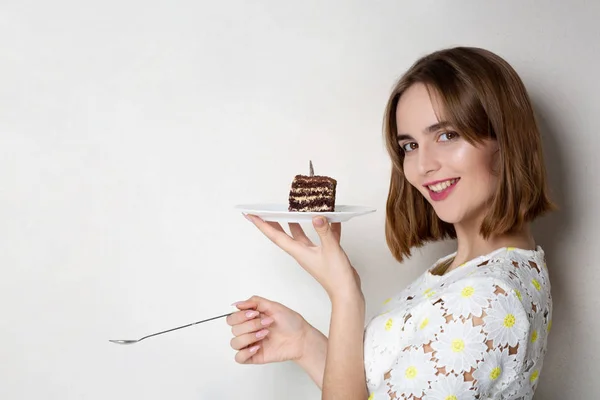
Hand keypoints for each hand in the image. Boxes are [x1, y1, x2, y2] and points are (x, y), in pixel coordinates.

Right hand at [226, 295, 313, 364]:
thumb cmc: (290, 322)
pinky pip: (239, 358)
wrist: (301, 337)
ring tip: (265, 334)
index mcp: (250, 319)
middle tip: (266, 323)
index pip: (232, 318)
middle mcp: (248, 331)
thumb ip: (255, 302)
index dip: (240, 316)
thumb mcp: (273, 306)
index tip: (255, 314)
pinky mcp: (254, 356)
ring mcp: (250, 344)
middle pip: (233, 329)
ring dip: (249, 337)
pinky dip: (245, 352)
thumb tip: (237, 304)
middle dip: (250, 325)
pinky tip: (258, 347)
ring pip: (234, 343)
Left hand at [244, 215, 361, 300]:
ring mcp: (312, 253)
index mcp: (298, 251)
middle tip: (265, 211)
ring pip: (300, 234)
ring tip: (292, 210)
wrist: (346, 292)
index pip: (275, 235)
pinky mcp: (323, 254)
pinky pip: (320, 237)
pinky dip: (323, 227)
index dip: (262, 224)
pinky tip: (330, 219)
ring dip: (295, 222)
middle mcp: (302, 252)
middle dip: (273, 222)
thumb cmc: (336, 276)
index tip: (252, 215)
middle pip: (283, 234)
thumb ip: (324, 232)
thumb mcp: (330, 249)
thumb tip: (317, 217)